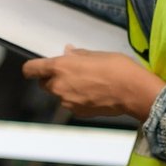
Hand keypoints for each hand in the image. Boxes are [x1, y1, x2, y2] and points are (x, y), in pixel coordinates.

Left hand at [21, 47, 165, 120]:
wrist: (133, 91)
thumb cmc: (116, 67)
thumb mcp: (96, 54)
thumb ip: (77, 55)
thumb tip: (68, 53)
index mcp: (60, 67)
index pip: (31, 69)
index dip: (32, 68)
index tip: (36, 68)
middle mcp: (58, 86)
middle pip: (44, 84)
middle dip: (52, 79)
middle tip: (70, 72)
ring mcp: (67, 102)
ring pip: (58, 95)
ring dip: (66, 89)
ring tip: (86, 83)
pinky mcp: (78, 113)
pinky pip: (71, 104)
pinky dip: (77, 99)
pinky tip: (93, 94)